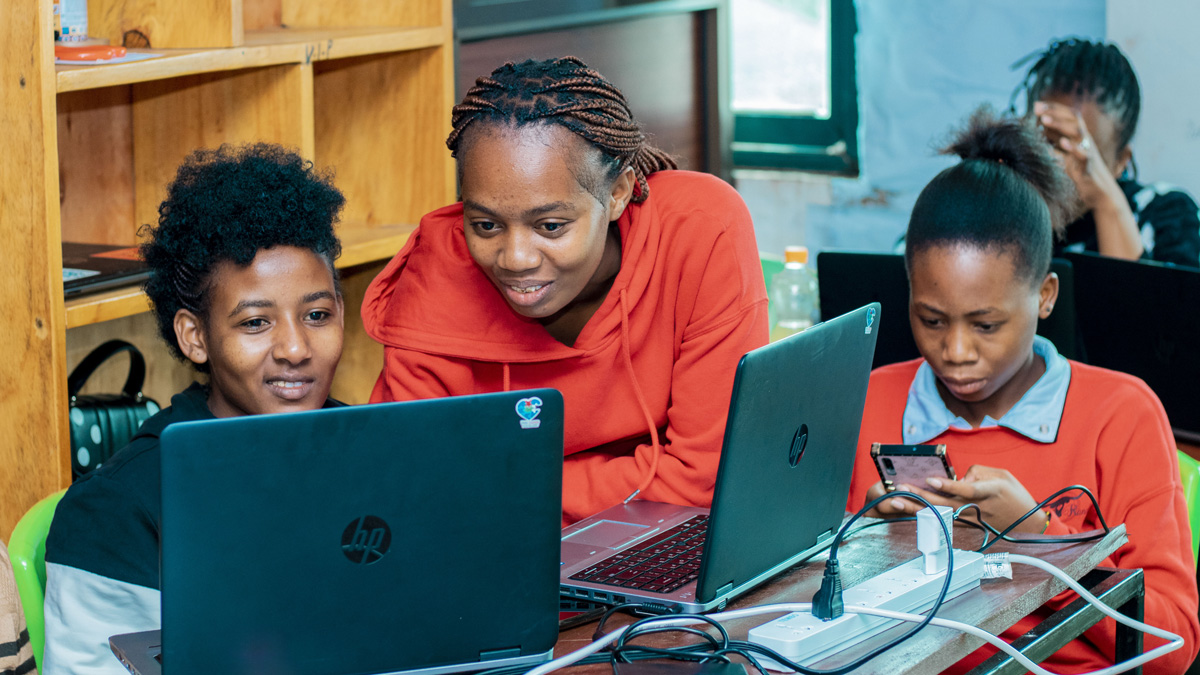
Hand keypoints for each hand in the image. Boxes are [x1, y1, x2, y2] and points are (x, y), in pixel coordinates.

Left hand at [863, 466, 1045, 534]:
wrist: (1028, 525)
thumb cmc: (1016, 496)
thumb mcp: (1002, 475)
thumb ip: (977, 472)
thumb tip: (956, 478)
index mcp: (988, 492)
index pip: (965, 489)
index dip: (948, 485)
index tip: (930, 478)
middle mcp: (976, 508)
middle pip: (944, 503)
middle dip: (921, 496)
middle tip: (900, 489)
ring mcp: (970, 519)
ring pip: (939, 512)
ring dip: (917, 507)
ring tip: (896, 501)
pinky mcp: (966, 525)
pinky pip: (942, 518)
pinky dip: (925, 513)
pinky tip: (908, 510)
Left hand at [1034, 100, 1141, 258]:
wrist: (1100, 194)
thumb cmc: (1081, 173)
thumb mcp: (1065, 154)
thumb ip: (1055, 142)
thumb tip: (1038, 129)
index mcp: (1080, 136)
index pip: (1069, 115)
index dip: (1054, 108)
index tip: (1036, 105)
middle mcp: (1086, 140)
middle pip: (1073, 119)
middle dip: (1055, 111)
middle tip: (1037, 108)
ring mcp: (1089, 152)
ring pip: (1078, 133)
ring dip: (1060, 125)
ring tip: (1043, 120)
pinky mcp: (1090, 166)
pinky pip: (1083, 154)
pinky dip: (1073, 148)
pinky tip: (1062, 143)